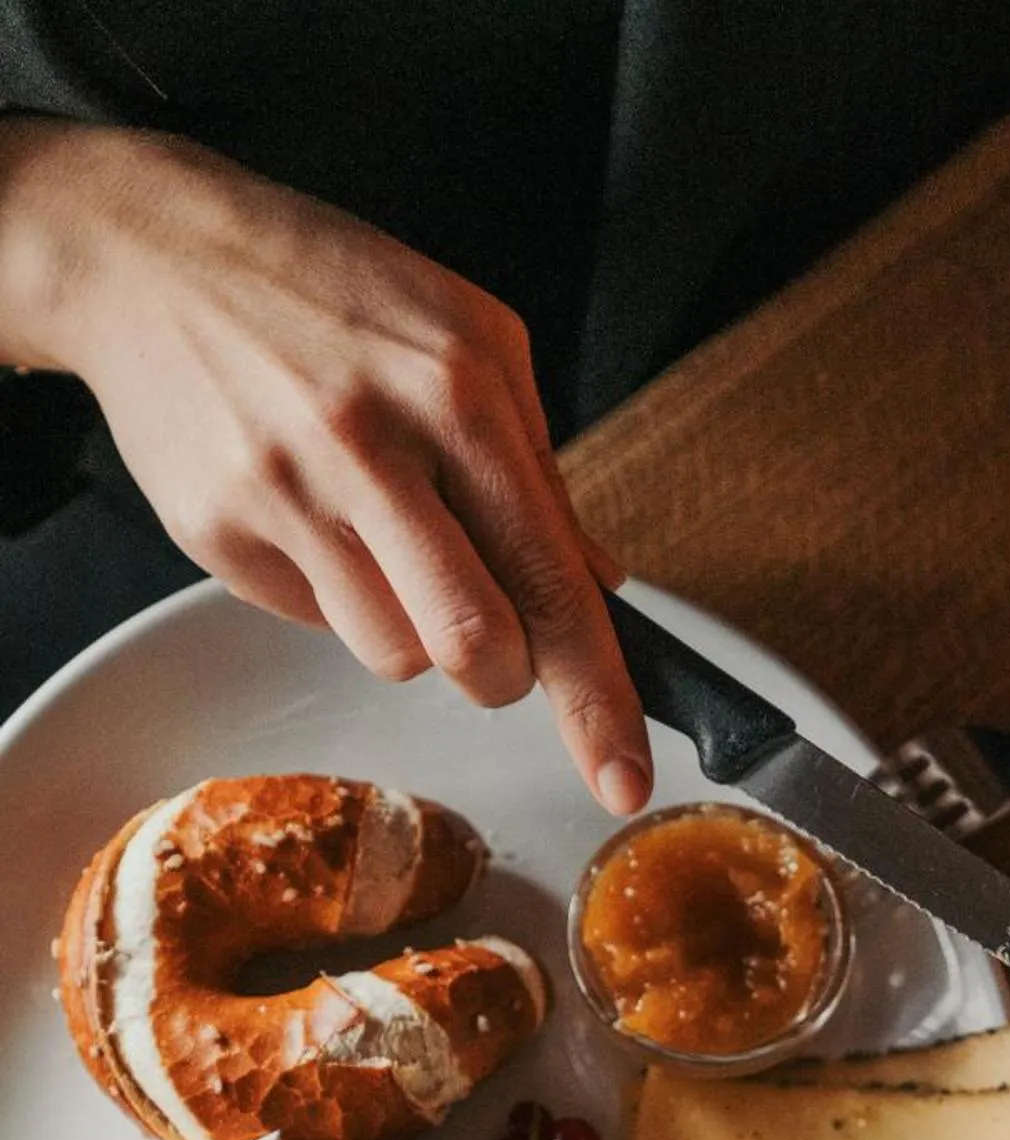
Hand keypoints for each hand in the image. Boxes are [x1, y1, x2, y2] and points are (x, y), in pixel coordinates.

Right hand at [0, 120, 650, 811]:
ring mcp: (286, 493)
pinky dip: (330, 593)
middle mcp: (372, 446)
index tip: (624, 781)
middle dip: (500, 671)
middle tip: (486, 626)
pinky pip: (311, 624)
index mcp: (458, 392)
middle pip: (474, 649)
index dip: (597, 697)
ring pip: (393, 654)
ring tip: (372, 525)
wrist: (149, 252)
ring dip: (408, 624)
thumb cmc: (325, 289)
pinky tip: (306, 509)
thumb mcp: (465, 335)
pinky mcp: (218, 532)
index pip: (551, 583)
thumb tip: (595, 584)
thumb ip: (537, 467)